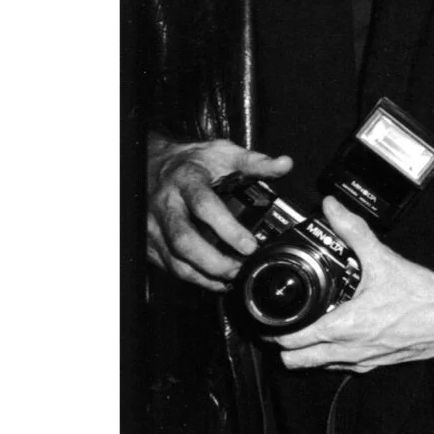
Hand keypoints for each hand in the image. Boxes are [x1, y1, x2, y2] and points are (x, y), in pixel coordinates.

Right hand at [145, 136, 291, 289]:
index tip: (249, 245)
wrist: (152, 164)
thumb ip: (254, 162)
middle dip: (214, 262)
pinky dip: (193, 278)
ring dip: (204, 275)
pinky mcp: (149, 241)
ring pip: (175, 259)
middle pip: (184, 240)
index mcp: (186, 180)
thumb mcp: (222, 153)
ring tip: (231, 278)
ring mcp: (154, 225)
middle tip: (240, 268)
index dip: (227, 229)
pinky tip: (214, 280)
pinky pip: (169, 266)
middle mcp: (166, 204)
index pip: (204, 206)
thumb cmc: (189, 161)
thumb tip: (284, 165)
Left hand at [267, 200, 433, 371]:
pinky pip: (343, 366)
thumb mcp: (383, 258)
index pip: (292, 342)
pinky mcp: (377, 364)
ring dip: (307, 351)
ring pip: (318, 367)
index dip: (274, 331)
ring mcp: (363, 361)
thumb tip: (332, 208)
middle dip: (285, 346)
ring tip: (306, 326)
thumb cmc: (423, 295)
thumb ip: (353, 230)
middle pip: (297, 362)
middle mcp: (350, 351)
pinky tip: (339, 333)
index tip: (268, 318)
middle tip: (283, 323)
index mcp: (345, 327)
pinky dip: (333, 354)